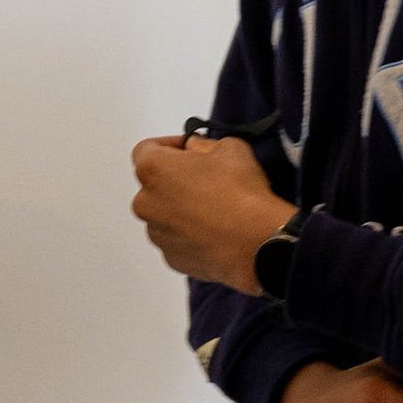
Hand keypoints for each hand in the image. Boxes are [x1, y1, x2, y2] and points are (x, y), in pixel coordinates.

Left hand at [130, 131, 297, 293]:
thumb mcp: (229, 148)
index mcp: (153, 170)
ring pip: (165, 215)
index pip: (146, 149)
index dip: (170, 145)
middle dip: (177, 179)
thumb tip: (197, 148)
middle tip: (207, 178)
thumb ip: (203, 144)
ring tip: (216, 208)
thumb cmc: (240, 196)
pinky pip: (177, 240)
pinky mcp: (172, 258)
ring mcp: (157, 234)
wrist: (256, 243)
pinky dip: (191, 234)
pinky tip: (216, 229)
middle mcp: (146, 203)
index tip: (188, 148)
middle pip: (155, 185)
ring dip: (183, 208)